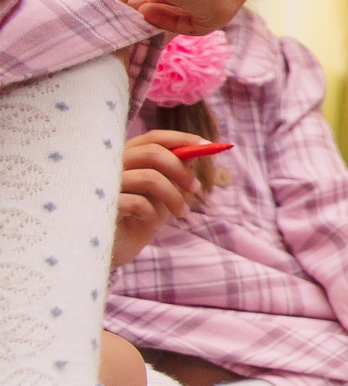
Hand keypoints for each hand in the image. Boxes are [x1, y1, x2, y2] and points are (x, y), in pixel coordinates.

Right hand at [112, 129, 203, 267]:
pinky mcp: (102, 206)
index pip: (153, 138)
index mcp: (126, 156)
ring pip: (150, 178)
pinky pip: (138, 203)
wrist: (116, 248)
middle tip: (196, 188)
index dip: (182, 139)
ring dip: (174, 197)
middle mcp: (111, 165)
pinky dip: (153, 213)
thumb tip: (195, 152)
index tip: (207, 146)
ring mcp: (103, 184)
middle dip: (181, 170)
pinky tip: (150, 222)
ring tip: (183, 212)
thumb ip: (174, 171)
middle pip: (153, 153)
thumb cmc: (139, 216)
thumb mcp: (163, 191)